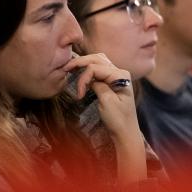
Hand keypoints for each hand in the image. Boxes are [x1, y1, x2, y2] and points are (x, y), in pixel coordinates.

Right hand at [63, 53, 146, 183]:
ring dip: (84, 63)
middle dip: (80, 63)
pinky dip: (88, 70)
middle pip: (96, 59)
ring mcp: (117, 76)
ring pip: (98, 61)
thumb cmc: (118, 119)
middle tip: (66, 68)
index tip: (79, 95)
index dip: (83, 78)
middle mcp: (120, 72)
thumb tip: (89, 78)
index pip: (95, 68)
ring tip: (71, 67)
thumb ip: (98, 85)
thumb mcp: (107, 101)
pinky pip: (99, 69)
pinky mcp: (112, 81)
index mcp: (120, 75)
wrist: (125, 132)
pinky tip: (80, 72)